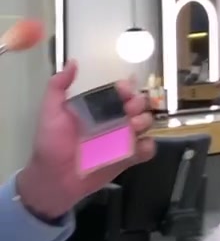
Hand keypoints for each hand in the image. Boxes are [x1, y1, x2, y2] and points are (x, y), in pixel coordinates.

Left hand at [15, 62, 154, 221]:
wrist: (53, 178)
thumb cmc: (51, 143)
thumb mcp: (50, 111)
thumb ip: (58, 86)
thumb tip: (72, 62)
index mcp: (98, 107)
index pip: (119, 91)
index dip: (126, 88)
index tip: (123, 91)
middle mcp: (113, 120)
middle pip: (138, 105)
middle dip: (139, 104)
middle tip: (129, 111)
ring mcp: (122, 139)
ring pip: (146, 124)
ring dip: (144, 122)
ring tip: (132, 128)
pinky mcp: (128, 159)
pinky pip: (147, 149)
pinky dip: (147, 147)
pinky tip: (137, 147)